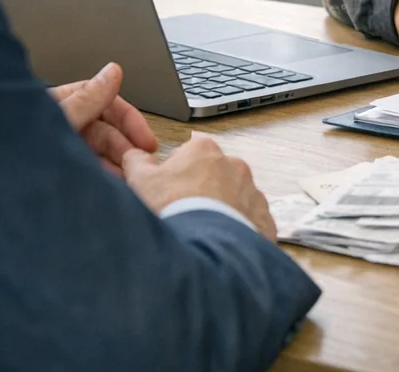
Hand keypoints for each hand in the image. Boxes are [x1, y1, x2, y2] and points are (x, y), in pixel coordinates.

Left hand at [50, 62, 157, 174]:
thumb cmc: (7, 149)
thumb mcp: (56, 119)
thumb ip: (86, 99)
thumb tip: (113, 72)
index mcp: (62, 103)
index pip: (107, 105)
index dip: (130, 122)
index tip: (146, 140)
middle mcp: (64, 125)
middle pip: (106, 133)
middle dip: (125, 149)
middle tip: (139, 164)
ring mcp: (60, 150)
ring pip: (98, 155)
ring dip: (116, 166)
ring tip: (127, 179)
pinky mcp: (59, 172)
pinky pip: (87, 172)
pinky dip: (102, 178)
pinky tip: (111, 185)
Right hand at [122, 133, 277, 240]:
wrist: (204, 248)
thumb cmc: (172, 209)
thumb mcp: (141, 182)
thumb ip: (137, 162)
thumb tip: (135, 155)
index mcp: (204, 150)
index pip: (188, 154)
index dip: (174, 174)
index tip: (166, 192)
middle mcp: (234, 165)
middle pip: (214, 175)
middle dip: (201, 190)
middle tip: (184, 214)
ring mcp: (252, 192)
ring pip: (234, 198)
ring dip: (221, 210)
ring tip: (201, 232)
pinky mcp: (264, 219)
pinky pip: (250, 221)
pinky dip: (237, 230)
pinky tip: (220, 244)